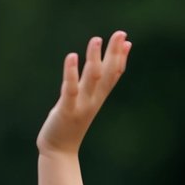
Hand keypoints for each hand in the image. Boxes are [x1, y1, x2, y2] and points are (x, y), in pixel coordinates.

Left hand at [37, 31, 131, 154]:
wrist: (58, 150)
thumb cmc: (69, 124)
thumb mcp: (83, 104)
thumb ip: (89, 90)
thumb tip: (97, 74)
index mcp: (97, 98)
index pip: (113, 75)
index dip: (120, 58)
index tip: (126, 40)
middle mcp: (93, 100)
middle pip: (107, 73)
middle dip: (114, 53)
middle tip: (121, 33)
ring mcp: (81, 105)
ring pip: (92, 78)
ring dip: (95, 58)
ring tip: (96, 39)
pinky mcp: (66, 109)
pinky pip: (70, 88)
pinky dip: (72, 73)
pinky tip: (72, 57)